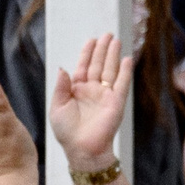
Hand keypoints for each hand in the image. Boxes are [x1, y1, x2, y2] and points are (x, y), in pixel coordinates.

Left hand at [48, 34, 134, 167]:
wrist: (81, 149)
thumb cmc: (67, 132)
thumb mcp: (57, 107)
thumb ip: (61, 87)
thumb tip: (64, 68)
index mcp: (77, 90)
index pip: (83, 67)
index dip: (87, 53)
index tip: (91, 40)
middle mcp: (92, 90)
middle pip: (99, 65)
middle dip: (102, 49)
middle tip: (107, 35)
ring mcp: (105, 95)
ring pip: (110, 70)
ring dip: (113, 55)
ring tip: (117, 40)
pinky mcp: (116, 102)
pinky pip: (122, 83)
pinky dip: (125, 71)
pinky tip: (127, 59)